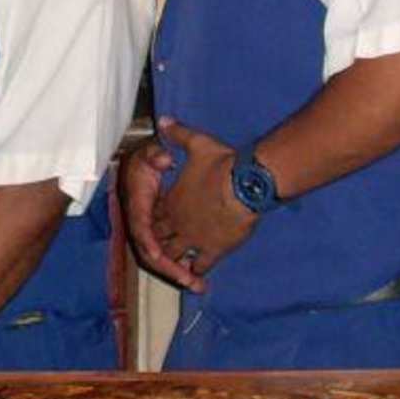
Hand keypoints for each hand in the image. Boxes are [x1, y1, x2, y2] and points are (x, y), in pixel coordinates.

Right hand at [119, 133, 202, 291]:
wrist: (143, 162)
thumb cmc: (150, 157)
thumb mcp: (152, 152)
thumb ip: (156, 155)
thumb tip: (163, 158)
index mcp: (139, 205)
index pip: (141, 228)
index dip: (149, 242)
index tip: (158, 254)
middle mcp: (145, 223)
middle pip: (152, 253)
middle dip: (169, 269)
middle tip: (190, 281)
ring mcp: (156, 230)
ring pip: (163, 258)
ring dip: (179, 273)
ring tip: (199, 286)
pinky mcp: (167, 234)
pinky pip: (173, 255)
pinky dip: (184, 267)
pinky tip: (200, 278)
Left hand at [150, 117, 255, 282]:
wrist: (245, 184)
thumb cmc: (221, 164)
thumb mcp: (197, 143)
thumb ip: (178, 134)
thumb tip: (164, 120)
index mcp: (172, 200)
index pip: (155, 215)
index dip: (154, 220)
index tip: (156, 223)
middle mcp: (178, 222)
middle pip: (161, 238)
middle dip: (160, 243)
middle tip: (162, 249)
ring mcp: (194, 238)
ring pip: (175, 255)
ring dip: (174, 260)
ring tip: (176, 267)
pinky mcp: (214, 249)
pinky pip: (200, 265)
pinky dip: (196, 272)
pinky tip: (198, 277)